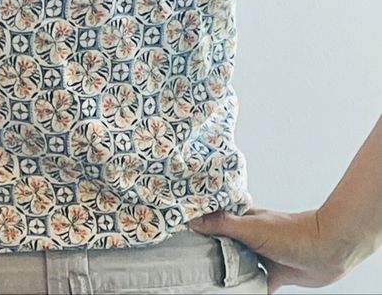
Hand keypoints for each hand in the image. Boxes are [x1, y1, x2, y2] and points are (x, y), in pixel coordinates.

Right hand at [187, 207, 347, 293]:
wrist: (327, 251)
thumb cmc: (290, 232)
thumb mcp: (251, 227)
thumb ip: (222, 224)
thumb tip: (193, 220)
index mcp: (241, 219)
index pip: (213, 220)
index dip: (197, 227)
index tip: (179, 235)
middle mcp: (249, 235)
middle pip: (223, 245)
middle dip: (209, 253)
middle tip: (189, 263)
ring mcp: (261, 254)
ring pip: (237, 265)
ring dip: (227, 273)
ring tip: (206, 281)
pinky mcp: (273, 273)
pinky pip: (255, 285)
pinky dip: (247, 291)